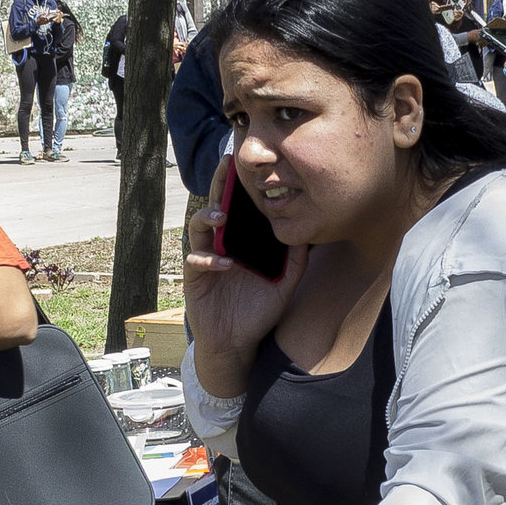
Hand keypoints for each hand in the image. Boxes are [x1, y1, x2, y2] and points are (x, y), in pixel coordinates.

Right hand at [185, 155, 304, 368]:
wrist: (238, 343)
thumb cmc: (259, 311)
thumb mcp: (285, 284)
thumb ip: (296, 260)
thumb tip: (309, 234)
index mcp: (241, 241)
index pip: (240, 206)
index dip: (241, 184)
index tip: (247, 162)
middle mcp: (221, 244)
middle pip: (216, 205)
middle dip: (219, 183)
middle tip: (226, 163)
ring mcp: (206, 258)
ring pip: (199, 227)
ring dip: (208, 217)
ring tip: (223, 217)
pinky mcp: (196, 278)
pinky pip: (196, 260)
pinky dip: (210, 259)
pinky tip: (226, 263)